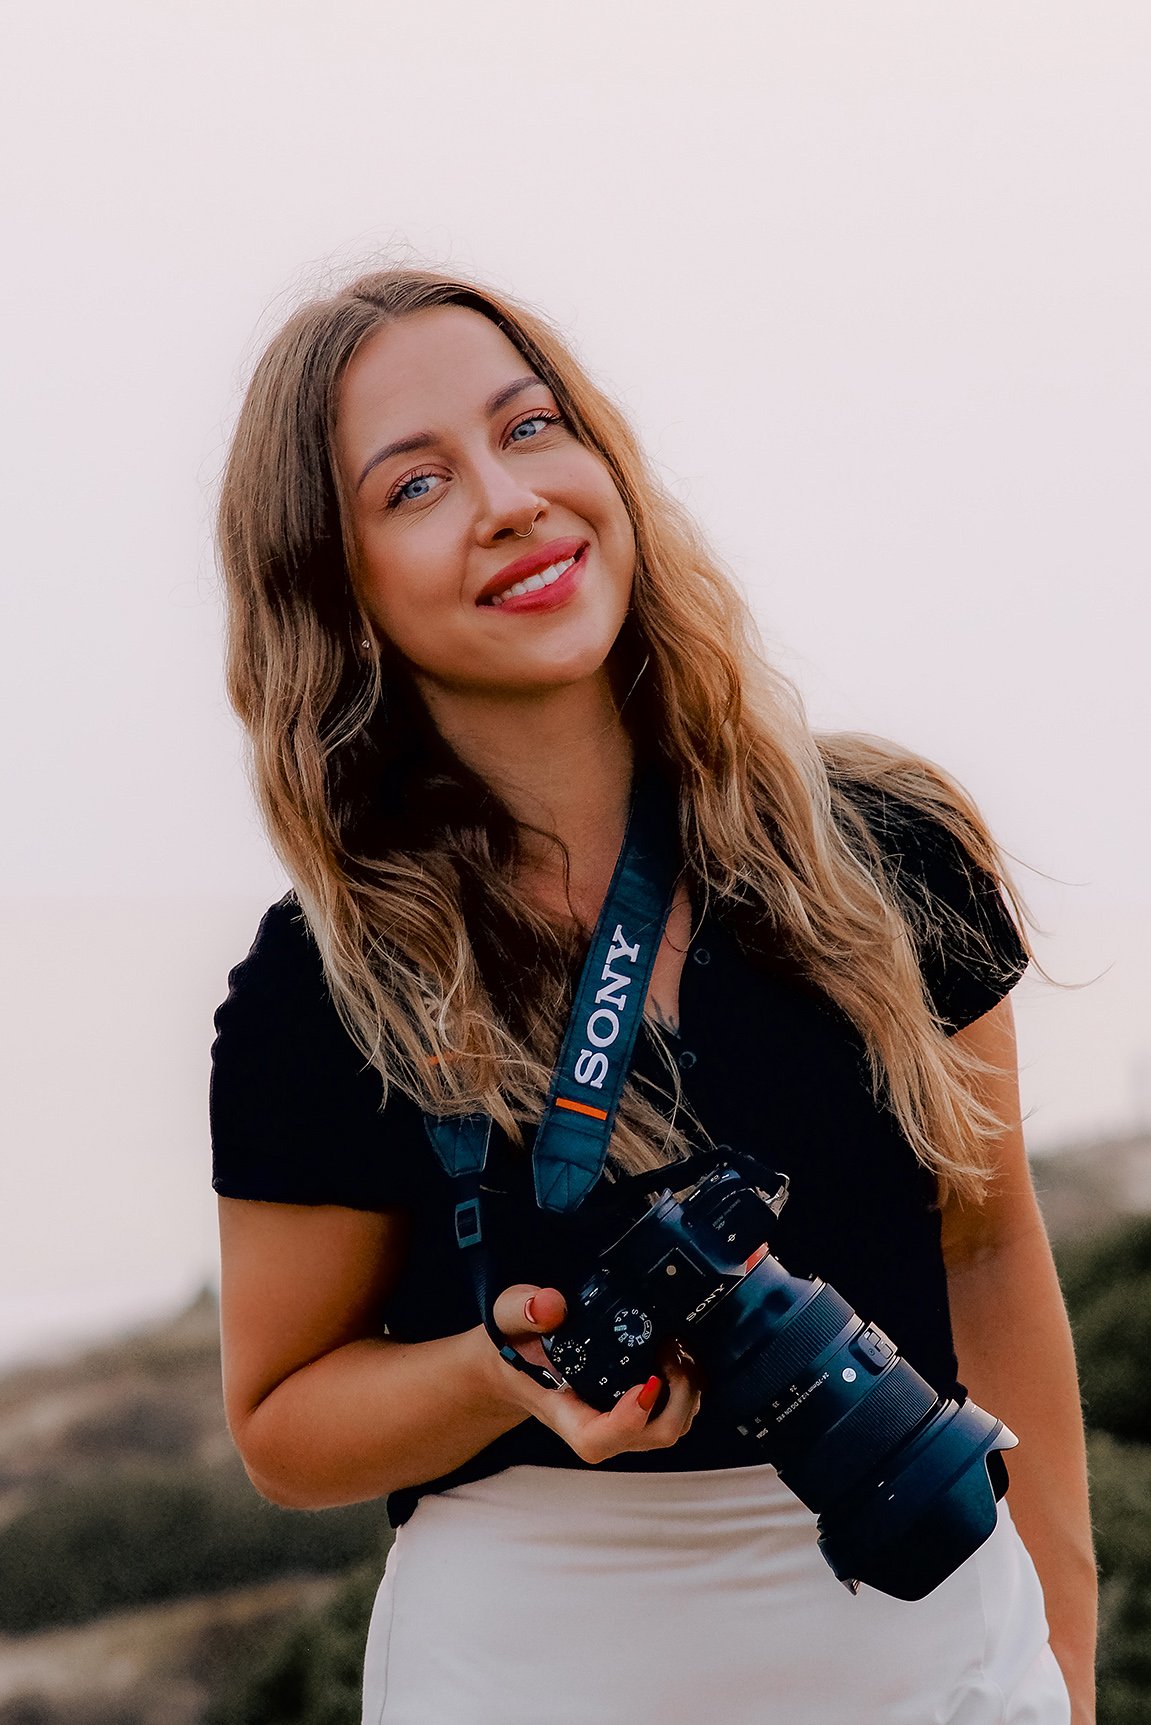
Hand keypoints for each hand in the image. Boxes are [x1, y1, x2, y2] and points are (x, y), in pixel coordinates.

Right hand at [487, 1283, 701, 1463]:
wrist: (514, 1359)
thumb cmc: (512, 1343)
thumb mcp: (507, 1316)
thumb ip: (523, 1309)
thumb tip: (552, 1304)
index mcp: (562, 1411)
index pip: (596, 1439)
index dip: (628, 1421)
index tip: (647, 1382)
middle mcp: (596, 1424)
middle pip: (650, 1437)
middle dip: (677, 1397)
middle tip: (674, 1347)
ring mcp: (619, 1421)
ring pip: (669, 1427)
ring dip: (687, 1391)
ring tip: (679, 1344)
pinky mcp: (635, 1410)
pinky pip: (672, 1412)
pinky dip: (685, 1387)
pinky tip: (677, 1351)